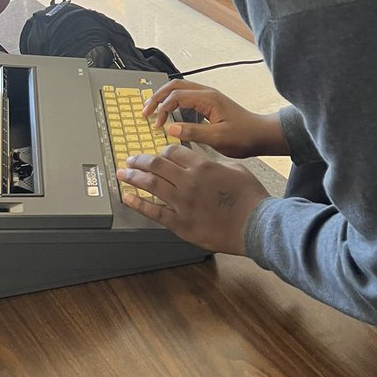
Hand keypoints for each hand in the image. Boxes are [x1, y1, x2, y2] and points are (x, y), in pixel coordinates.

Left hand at [117, 145, 270, 253]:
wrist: (255, 225)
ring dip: (133, 177)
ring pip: (151, 185)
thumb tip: (204, 163)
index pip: (174, 152)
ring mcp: (182, 203)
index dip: (162, 152)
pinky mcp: (180, 223)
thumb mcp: (235, 169)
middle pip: (157, 165)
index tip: (157, 154)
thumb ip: (215, 164)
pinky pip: (153, 211)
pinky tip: (127, 197)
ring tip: (122, 173)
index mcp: (202, 165)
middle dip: (140, 160)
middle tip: (130, 160)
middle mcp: (188, 181)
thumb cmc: (250, 198)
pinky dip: (138, 204)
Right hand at [144, 80, 289, 158]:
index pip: (177, 96)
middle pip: (175, 86)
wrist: (262, 134)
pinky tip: (169, 114)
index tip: (157, 125)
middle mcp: (208, 93)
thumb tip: (170, 129)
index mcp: (209, 99)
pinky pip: (186, 96)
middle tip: (145, 111)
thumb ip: (193, 132)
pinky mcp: (210, 103)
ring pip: (180, 89)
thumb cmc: (244, 136)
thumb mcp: (218, 138)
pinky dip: (173, 102)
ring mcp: (209, 97)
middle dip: (157, 97)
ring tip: (152, 111)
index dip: (163, 109)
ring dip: (164, 98)